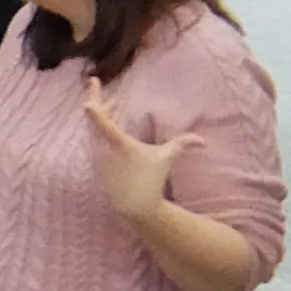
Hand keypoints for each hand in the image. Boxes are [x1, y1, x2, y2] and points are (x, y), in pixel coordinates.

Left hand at [81, 80, 200, 222]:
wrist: (135, 207)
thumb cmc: (151, 180)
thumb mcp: (166, 159)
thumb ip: (182, 145)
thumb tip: (203, 141)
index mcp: (119, 144)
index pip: (102, 123)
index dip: (94, 107)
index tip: (88, 94)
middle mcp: (103, 150)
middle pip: (92, 119)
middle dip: (95, 99)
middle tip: (94, 83)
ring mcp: (96, 157)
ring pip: (90, 128)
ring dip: (98, 112)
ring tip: (108, 100)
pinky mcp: (93, 163)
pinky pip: (90, 139)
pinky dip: (96, 127)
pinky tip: (105, 119)